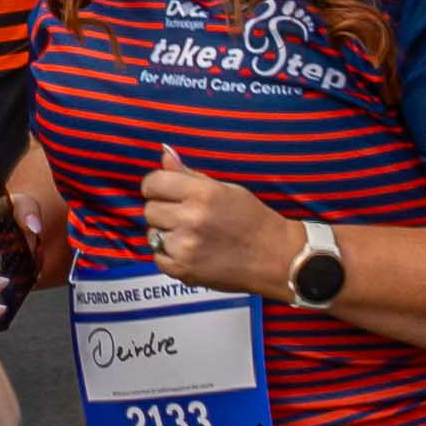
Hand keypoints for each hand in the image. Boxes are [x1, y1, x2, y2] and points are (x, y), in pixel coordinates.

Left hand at [134, 146, 297, 298]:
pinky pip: (158, 257)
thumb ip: (189, 174)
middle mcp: (190, 219)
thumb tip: (164, 155)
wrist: (275, 258)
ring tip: (191, 235)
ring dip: (166, 233)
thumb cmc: (252, 219)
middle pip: (149, 209)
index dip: (157, 186)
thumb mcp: (225, 189)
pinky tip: (190, 251)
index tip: (165, 192)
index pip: (153, 183)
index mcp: (201, 194)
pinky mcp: (183, 271)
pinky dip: (169, 254)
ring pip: (152, 233)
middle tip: (184, 216)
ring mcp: (185, 247)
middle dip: (163, 210)